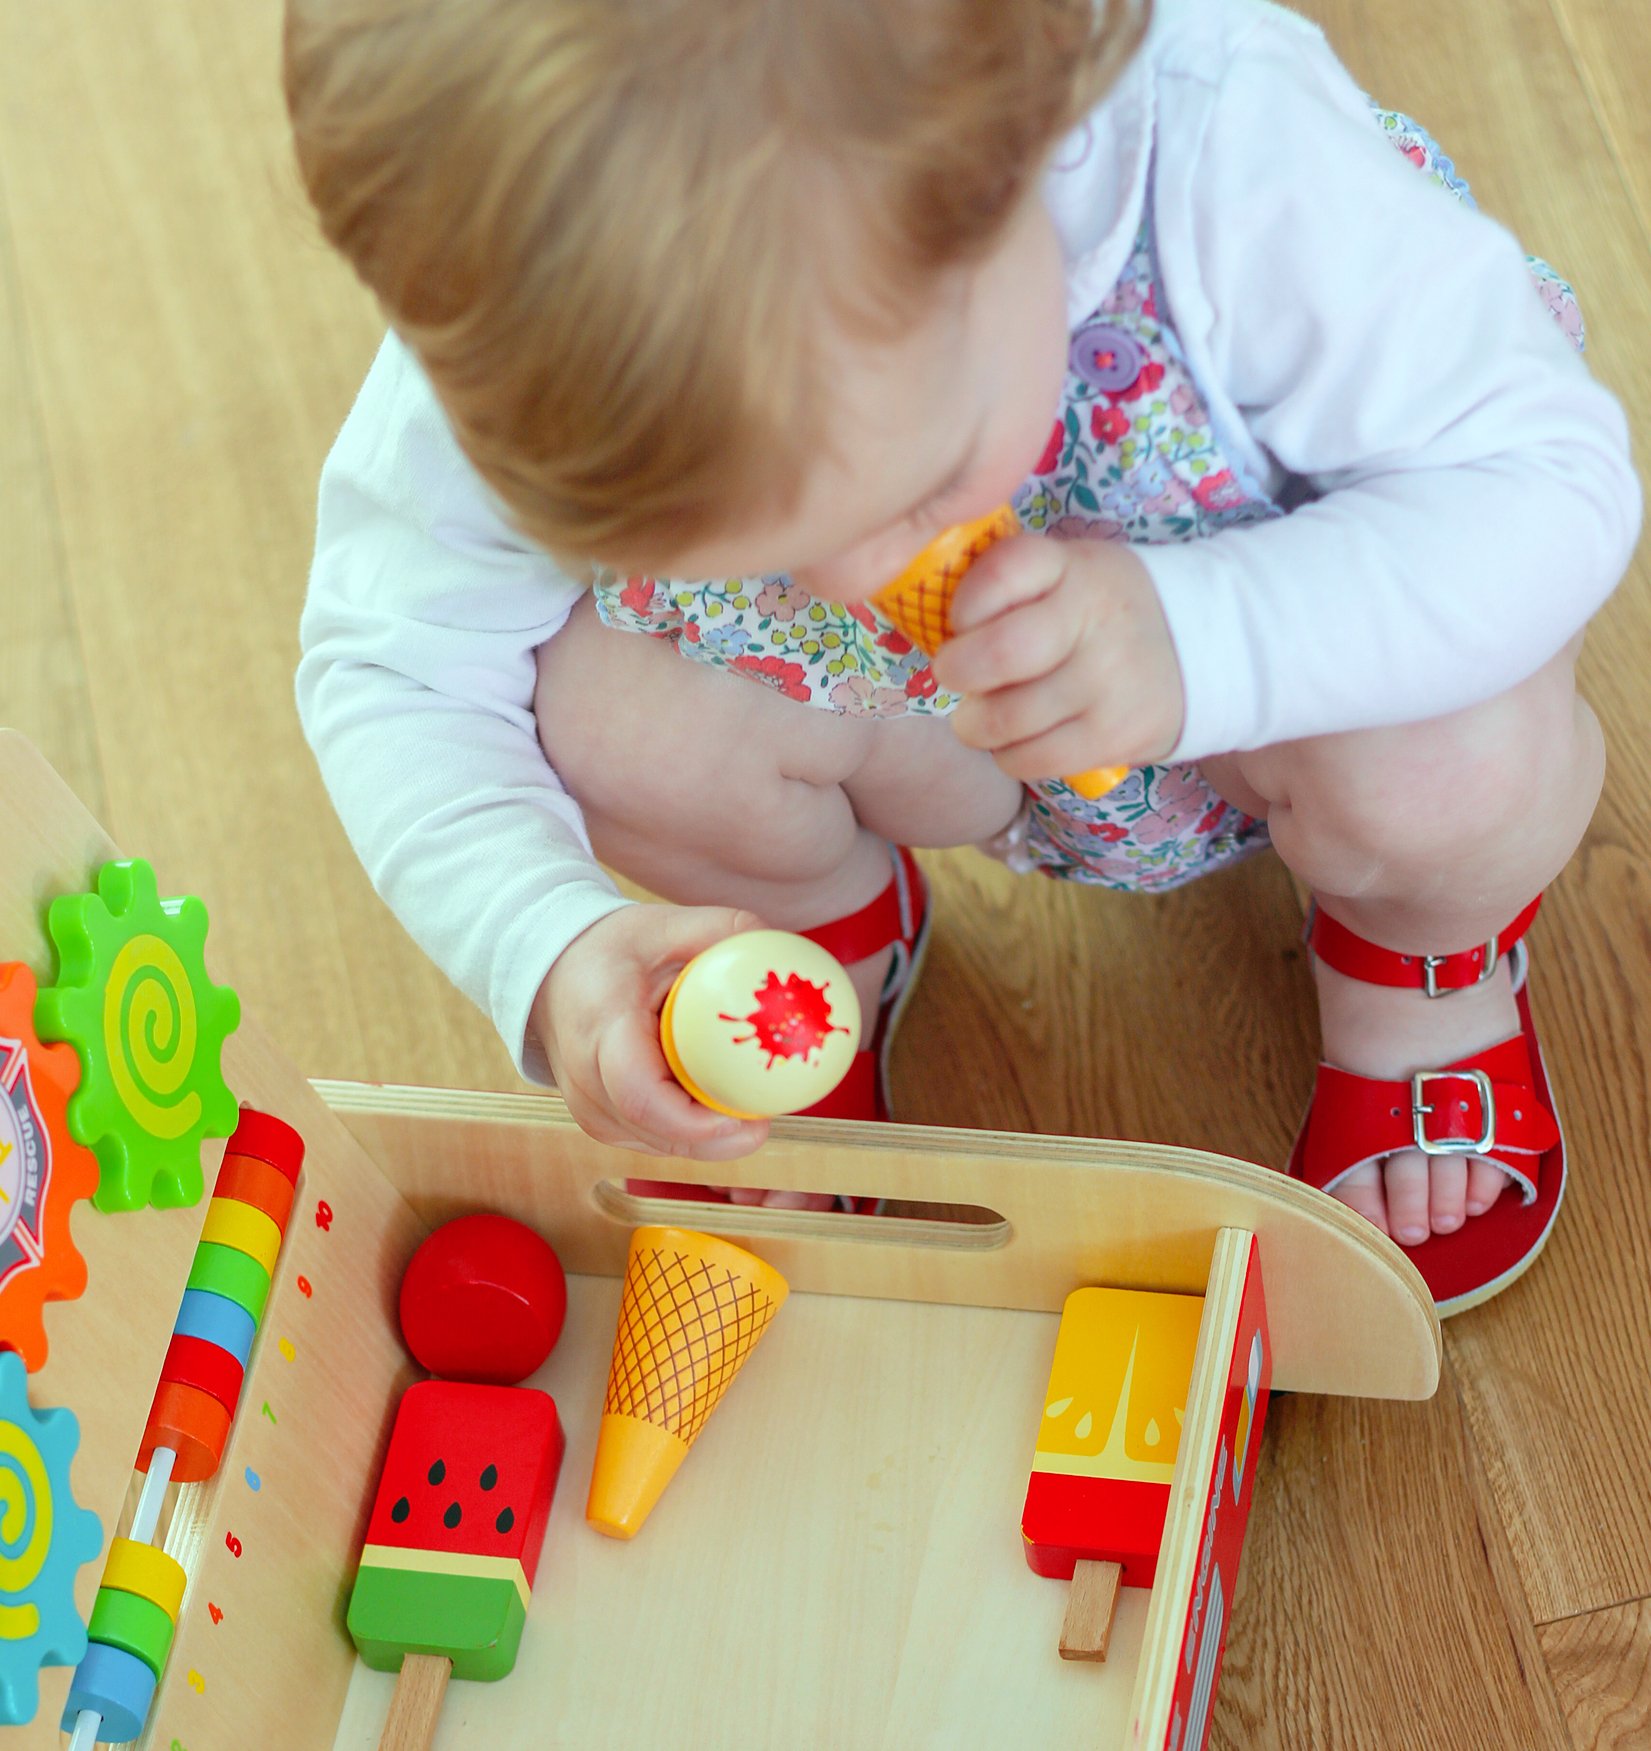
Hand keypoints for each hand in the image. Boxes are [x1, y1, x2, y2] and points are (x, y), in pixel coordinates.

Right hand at [531, 904, 770, 1160]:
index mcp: (602, 1025)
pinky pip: (656, 1142)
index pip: (641, 1094)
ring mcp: (589, 1108)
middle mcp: (586, 1078)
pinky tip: (711, 1102)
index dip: (695, 1120)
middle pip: (659, 1131)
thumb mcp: (670, 926)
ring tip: (743, 1102)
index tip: (746, 1117)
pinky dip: (690, 1131)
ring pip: (662, 1145)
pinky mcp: (601, 1123)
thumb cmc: (613, 949)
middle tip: (766, 1116)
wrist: (554, 973)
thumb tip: (791, 958)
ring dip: (708, 1136)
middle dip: (720, 1136)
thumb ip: (730, 933)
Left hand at [931, 534, 1184, 780]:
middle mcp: (1095, 618)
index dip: (964, 604)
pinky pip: (1031, 759)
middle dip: (957, 672)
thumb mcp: (1066, 572)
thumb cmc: (1101, 611)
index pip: (1002, 572)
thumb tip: (930, 626)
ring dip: (976, 724)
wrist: (1200, 650)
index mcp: (1073, 567)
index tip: (960, 622)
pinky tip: (1016, 741)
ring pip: (1006, 718)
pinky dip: (1008, 756)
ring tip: (982, 716)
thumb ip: (1008, 585)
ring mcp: (1108, 680)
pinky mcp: (1114, 734)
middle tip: (954, 675)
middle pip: (998, 656)